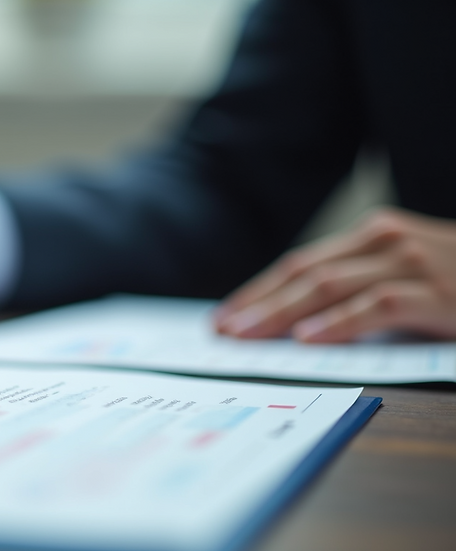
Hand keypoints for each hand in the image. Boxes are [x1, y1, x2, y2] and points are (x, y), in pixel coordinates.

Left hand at [215, 208, 455, 341]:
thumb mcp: (403, 276)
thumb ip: (355, 288)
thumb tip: (293, 322)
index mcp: (372, 237)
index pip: (299, 265)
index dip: (258, 291)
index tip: (224, 317)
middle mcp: (386, 241)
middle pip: (305, 274)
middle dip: (258, 305)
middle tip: (223, 332)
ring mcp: (413, 263)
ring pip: (330, 287)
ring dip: (282, 314)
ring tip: (248, 336)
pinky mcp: (437, 293)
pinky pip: (378, 306)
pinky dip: (340, 323)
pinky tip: (309, 339)